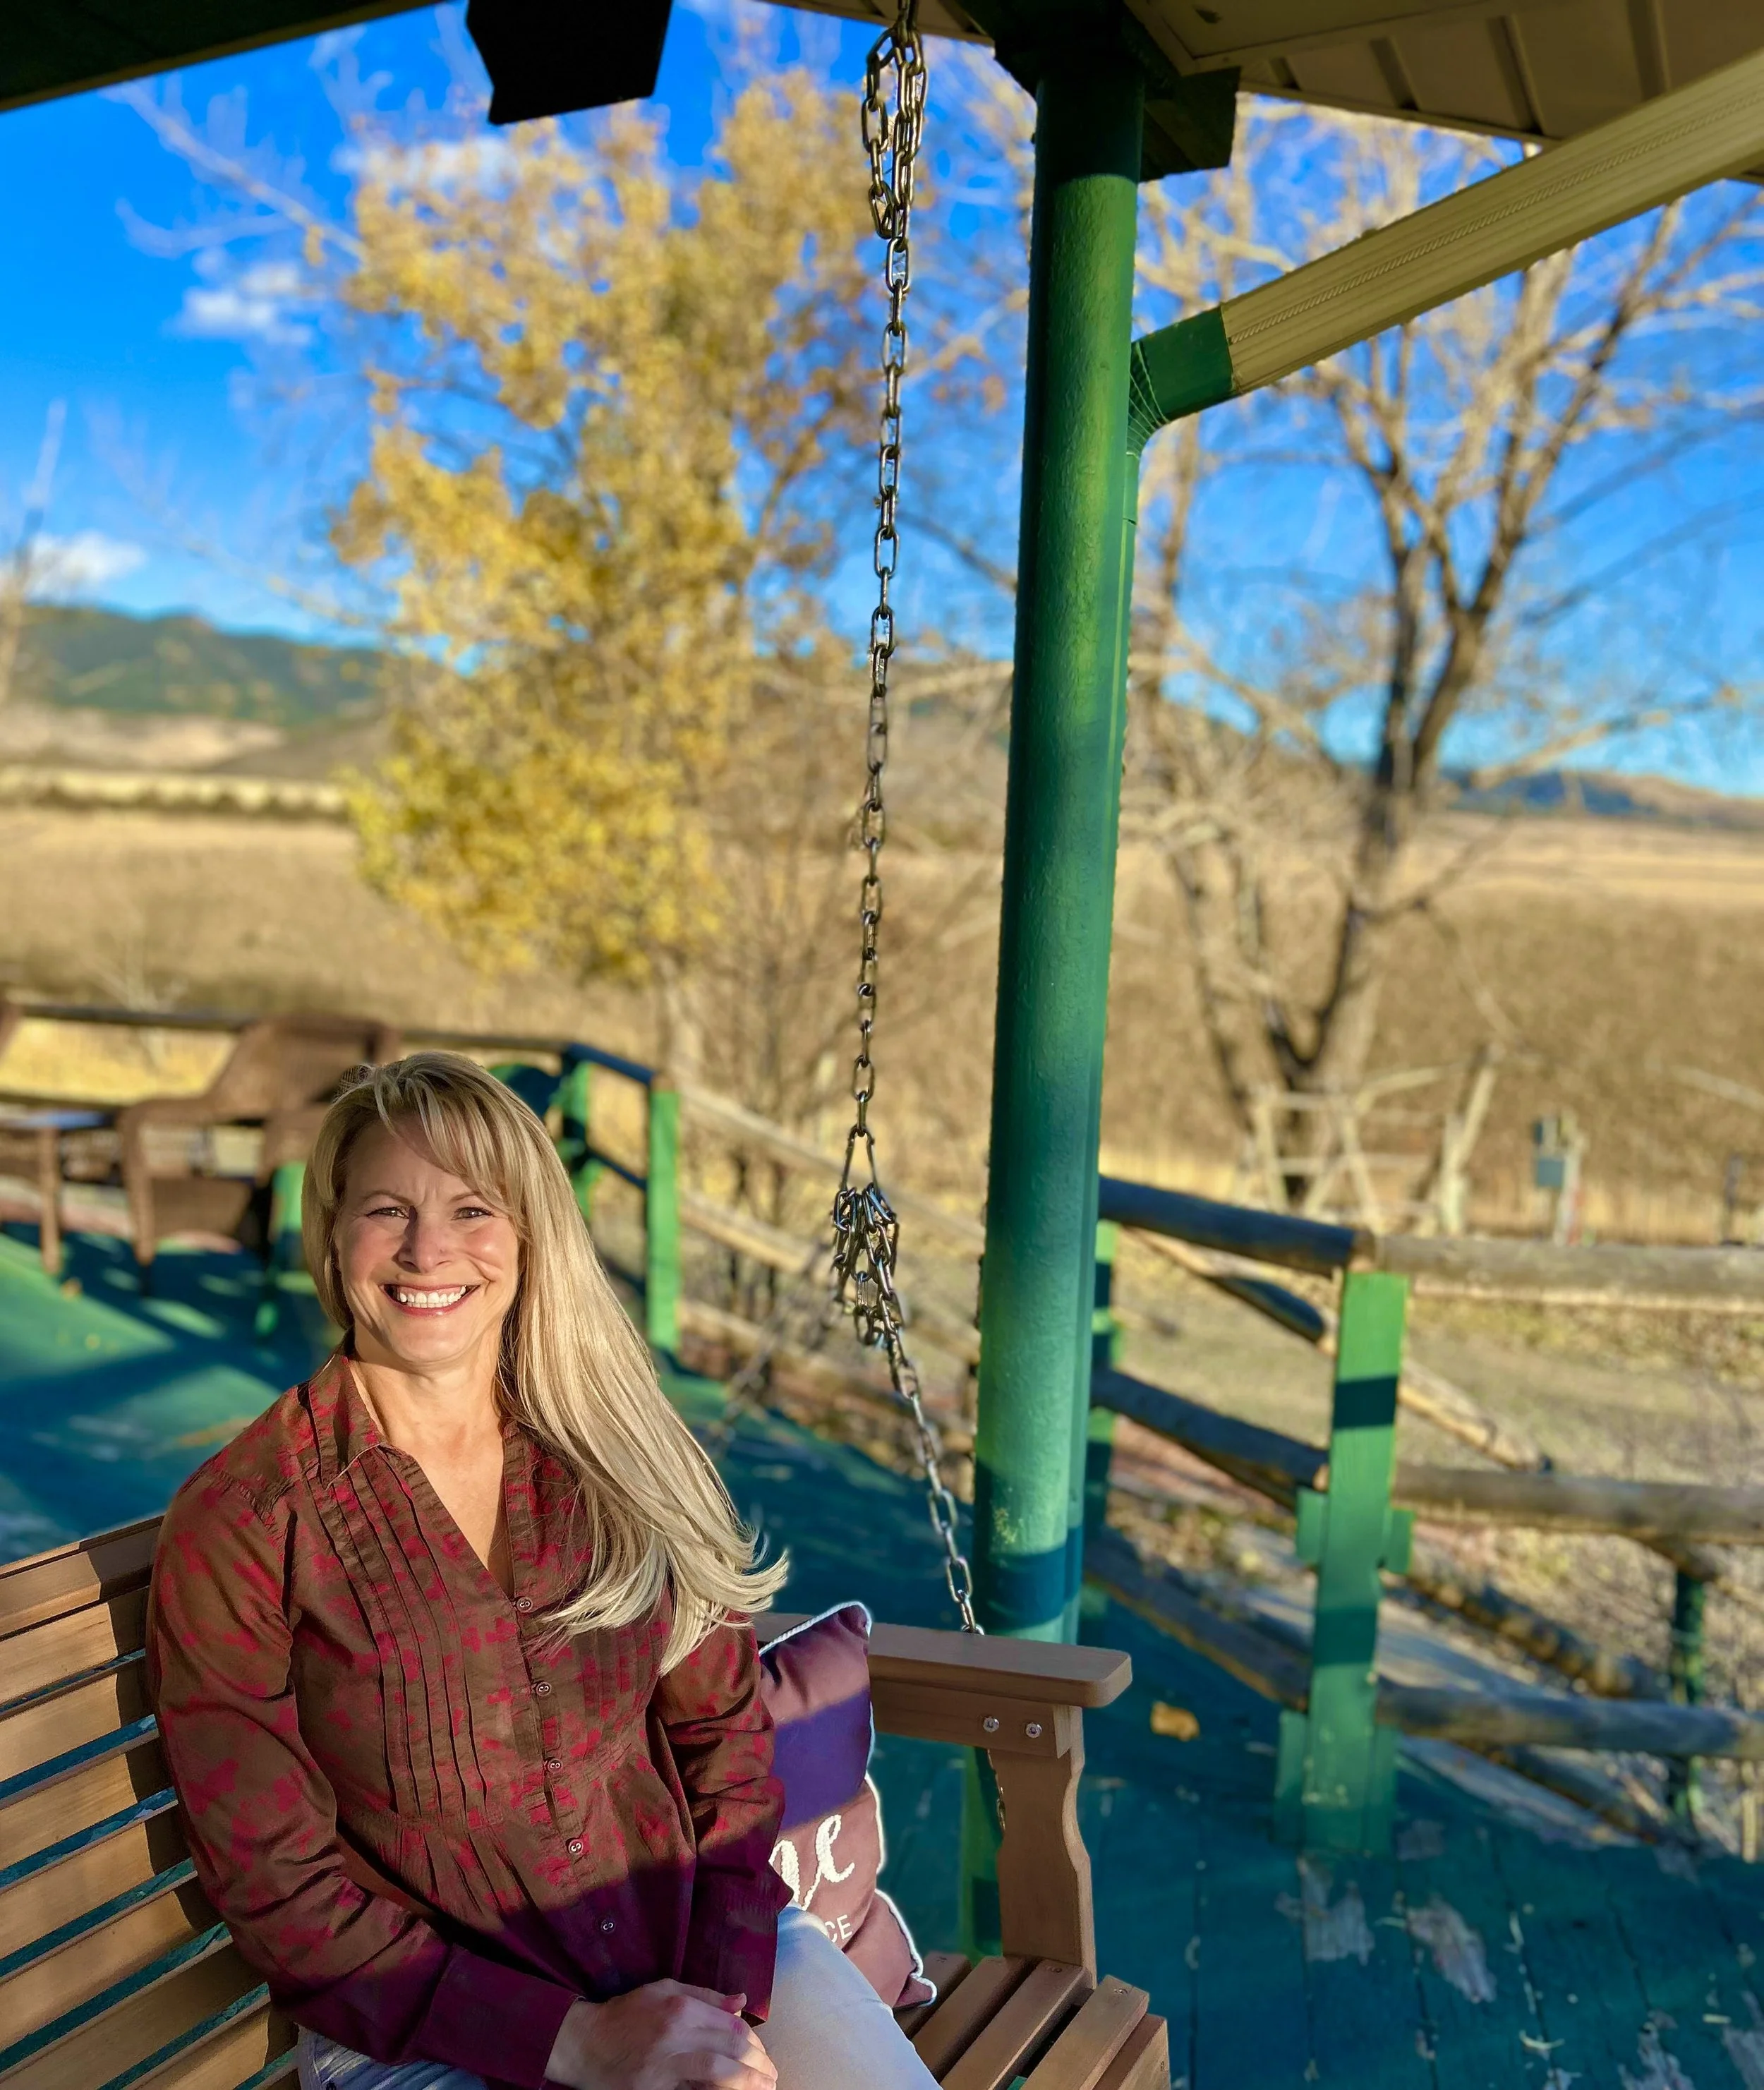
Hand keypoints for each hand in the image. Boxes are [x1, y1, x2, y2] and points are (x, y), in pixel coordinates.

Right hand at [544, 1982, 776, 2089]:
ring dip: (747, 2083)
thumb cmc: (627, 2013)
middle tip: (772, 2076)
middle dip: (758, 2065)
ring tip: (764, 2089)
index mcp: (681, 2006)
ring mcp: (665, 2064)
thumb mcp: (664, 1990)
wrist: (587, 2043)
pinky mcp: (655, 2088)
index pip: (732, 2026)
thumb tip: (742, 2001)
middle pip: (731, 2049)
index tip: (764, 2055)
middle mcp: (676, 2033)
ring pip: (718, 2073)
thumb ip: (705, 1995)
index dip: (755, 2043)